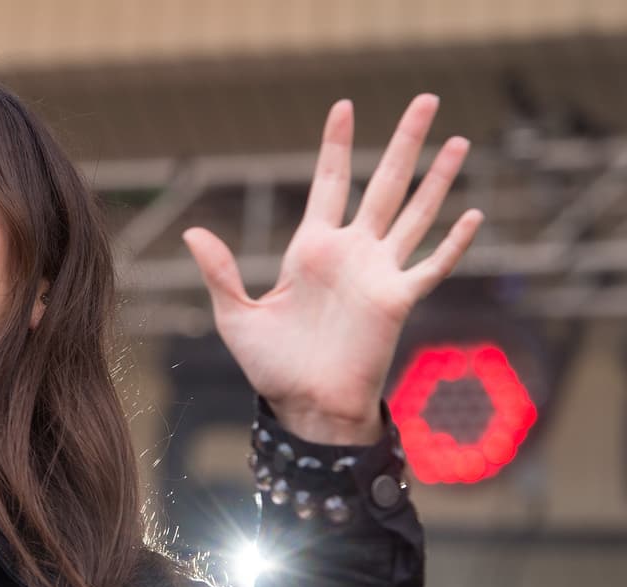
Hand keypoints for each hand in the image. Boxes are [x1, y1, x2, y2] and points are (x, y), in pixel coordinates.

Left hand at [183, 95, 483, 444]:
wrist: (303, 406)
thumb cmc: (270, 366)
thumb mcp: (236, 315)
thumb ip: (220, 272)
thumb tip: (192, 232)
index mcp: (311, 249)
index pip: (329, 183)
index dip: (336, 145)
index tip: (342, 107)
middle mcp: (350, 253)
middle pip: (383, 183)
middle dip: (403, 141)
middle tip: (425, 100)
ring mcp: (377, 274)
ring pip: (415, 213)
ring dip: (438, 178)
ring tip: (459, 140)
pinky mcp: (397, 301)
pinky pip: (431, 266)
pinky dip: (453, 243)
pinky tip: (473, 214)